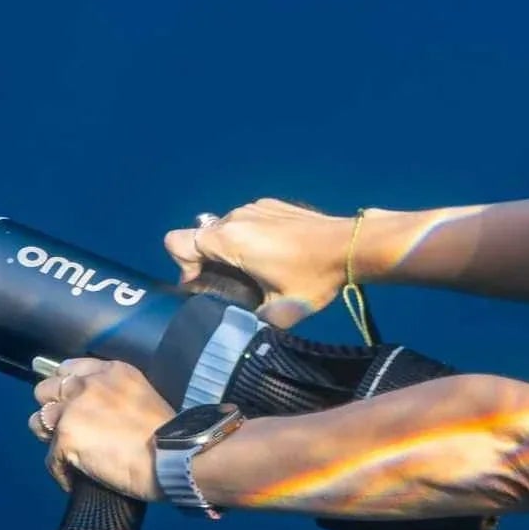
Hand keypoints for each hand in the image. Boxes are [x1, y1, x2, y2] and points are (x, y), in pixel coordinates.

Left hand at [30, 357, 175, 501]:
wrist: (174, 458)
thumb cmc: (169, 436)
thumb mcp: (141, 397)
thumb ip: (113, 396)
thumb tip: (93, 415)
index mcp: (110, 371)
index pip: (68, 368)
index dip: (64, 388)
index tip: (69, 404)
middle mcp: (88, 384)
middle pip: (44, 391)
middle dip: (52, 410)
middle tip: (66, 431)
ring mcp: (74, 409)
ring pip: (38, 422)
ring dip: (51, 439)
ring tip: (67, 455)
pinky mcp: (66, 437)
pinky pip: (50, 459)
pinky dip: (61, 472)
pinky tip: (74, 480)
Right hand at [164, 197, 361, 326]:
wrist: (352, 245)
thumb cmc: (314, 278)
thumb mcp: (279, 311)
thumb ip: (248, 319)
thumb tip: (238, 325)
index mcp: (229, 239)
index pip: (177, 242)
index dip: (184, 267)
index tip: (207, 285)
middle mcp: (236, 216)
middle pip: (201, 238)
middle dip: (209, 263)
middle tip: (235, 286)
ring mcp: (255, 206)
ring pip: (225, 229)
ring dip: (231, 251)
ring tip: (258, 272)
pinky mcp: (273, 204)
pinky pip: (248, 221)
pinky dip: (251, 238)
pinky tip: (277, 255)